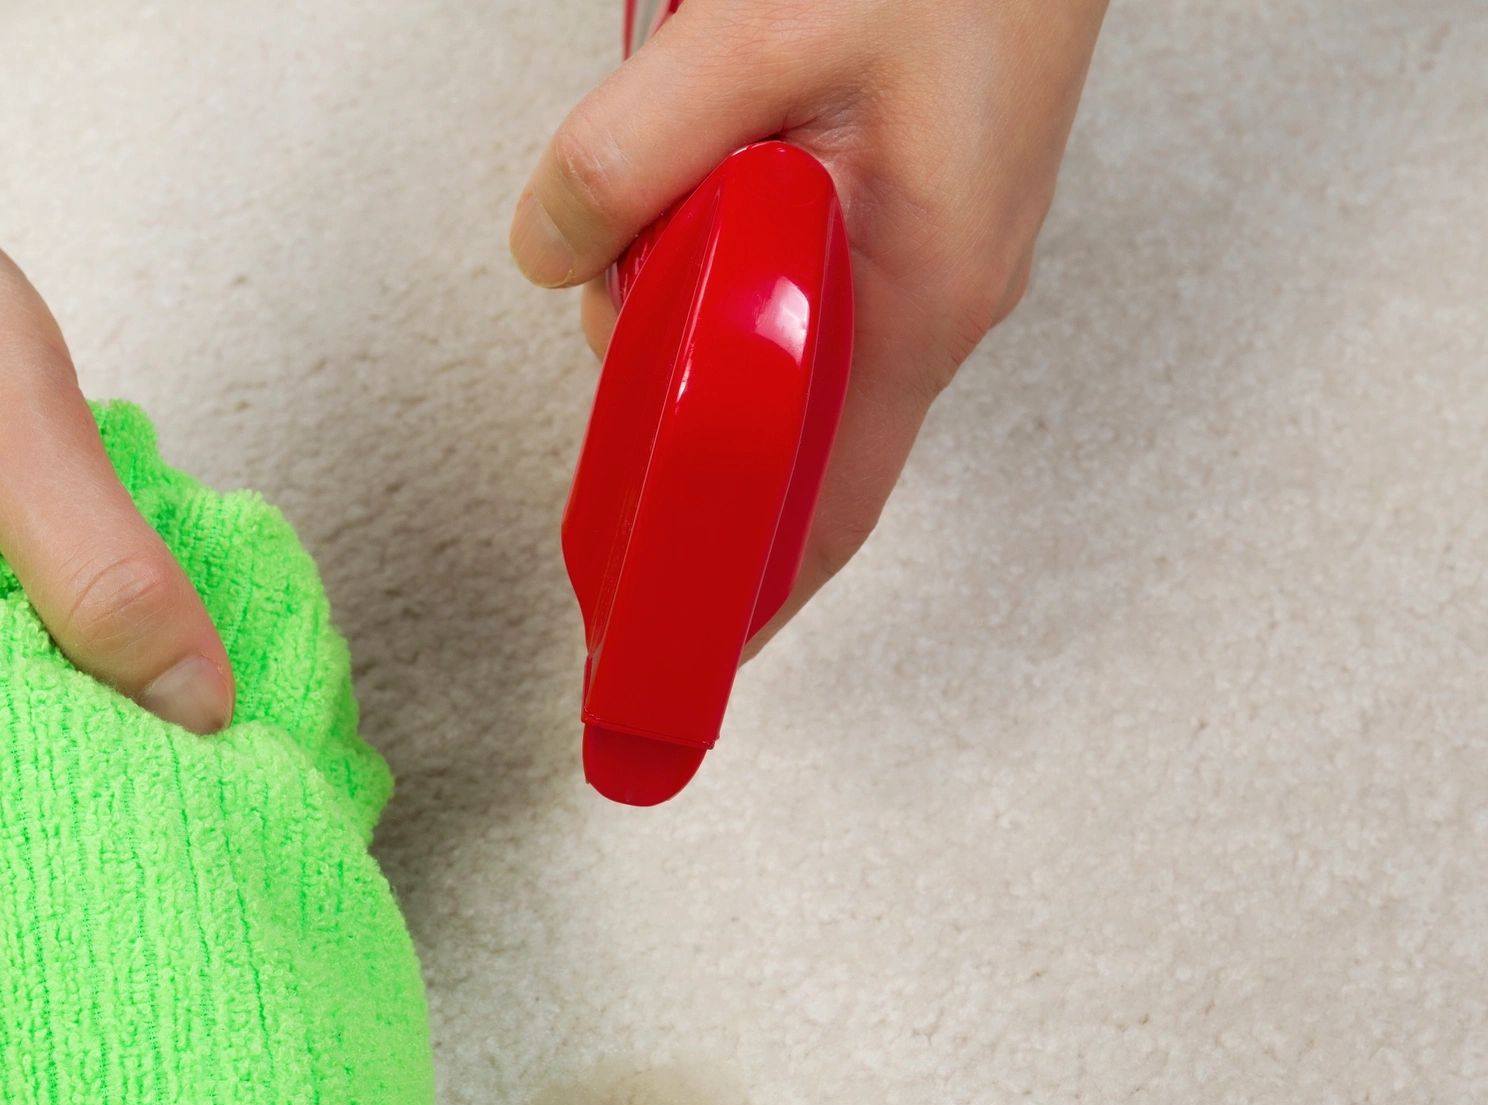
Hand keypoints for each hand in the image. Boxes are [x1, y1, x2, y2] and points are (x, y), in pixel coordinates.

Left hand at [509, 0, 1106, 646]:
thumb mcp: (763, 32)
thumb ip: (634, 153)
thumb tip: (552, 249)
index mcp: (921, 300)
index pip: (821, 515)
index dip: (737, 602)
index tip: (660, 657)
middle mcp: (935, 302)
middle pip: (776, 426)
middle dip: (673, 380)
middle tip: (620, 279)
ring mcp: (927, 259)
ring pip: (775, 340)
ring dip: (692, 287)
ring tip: (675, 169)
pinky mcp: (907, 210)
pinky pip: (795, 274)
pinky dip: (727, 243)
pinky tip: (709, 162)